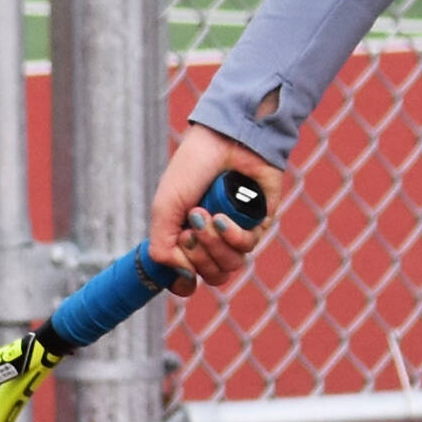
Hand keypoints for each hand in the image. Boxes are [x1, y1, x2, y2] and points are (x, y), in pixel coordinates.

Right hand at [148, 124, 282, 293]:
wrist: (223, 139)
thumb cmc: (192, 168)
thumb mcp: (165, 208)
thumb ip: (162, 248)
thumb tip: (185, 277)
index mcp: (188, 236)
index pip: (189, 278)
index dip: (183, 282)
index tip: (181, 274)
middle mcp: (214, 239)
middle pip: (210, 275)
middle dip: (197, 256)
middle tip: (191, 229)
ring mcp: (237, 232)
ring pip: (229, 266)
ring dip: (213, 245)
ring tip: (207, 216)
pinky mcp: (259, 222)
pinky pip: (247, 247)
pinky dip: (232, 236)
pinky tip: (222, 218)